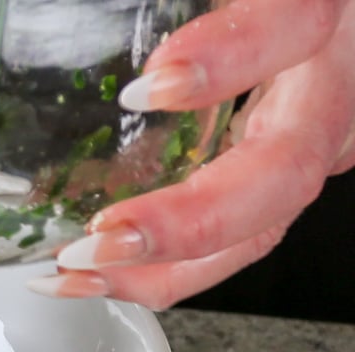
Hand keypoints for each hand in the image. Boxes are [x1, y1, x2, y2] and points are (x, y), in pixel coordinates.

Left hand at [27, 0, 354, 308]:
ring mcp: (318, 136)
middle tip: (102, 236)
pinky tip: (90, 271)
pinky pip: (232, 234)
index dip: (232, 57)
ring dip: (162, 266)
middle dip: (189, 220)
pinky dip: (160, 265)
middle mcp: (334, 86)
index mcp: (326, 11)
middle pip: (282, 173)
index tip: (152, 84)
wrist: (328, 8)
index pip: (295, 24)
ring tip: (75, 273)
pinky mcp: (285, 163)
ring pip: (258, 227)